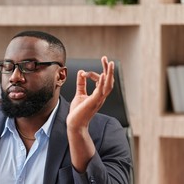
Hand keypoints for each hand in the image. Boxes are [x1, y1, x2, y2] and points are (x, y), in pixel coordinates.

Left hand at [66, 56, 113, 171]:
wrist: (74, 124)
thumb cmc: (77, 112)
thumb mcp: (79, 94)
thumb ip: (81, 83)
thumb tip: (81, 72)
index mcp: (98, 95)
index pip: (101, 80)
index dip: (93, 74)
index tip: (83, 73)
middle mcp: (101, 97)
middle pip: (109, 81)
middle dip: (108, 69)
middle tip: (105, 58)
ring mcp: (98, 100)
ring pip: (108, 85)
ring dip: (109, 74)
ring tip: (109, 63)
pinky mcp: (93, 102)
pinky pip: (101, 91)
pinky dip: (102, 82)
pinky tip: (103, 75)